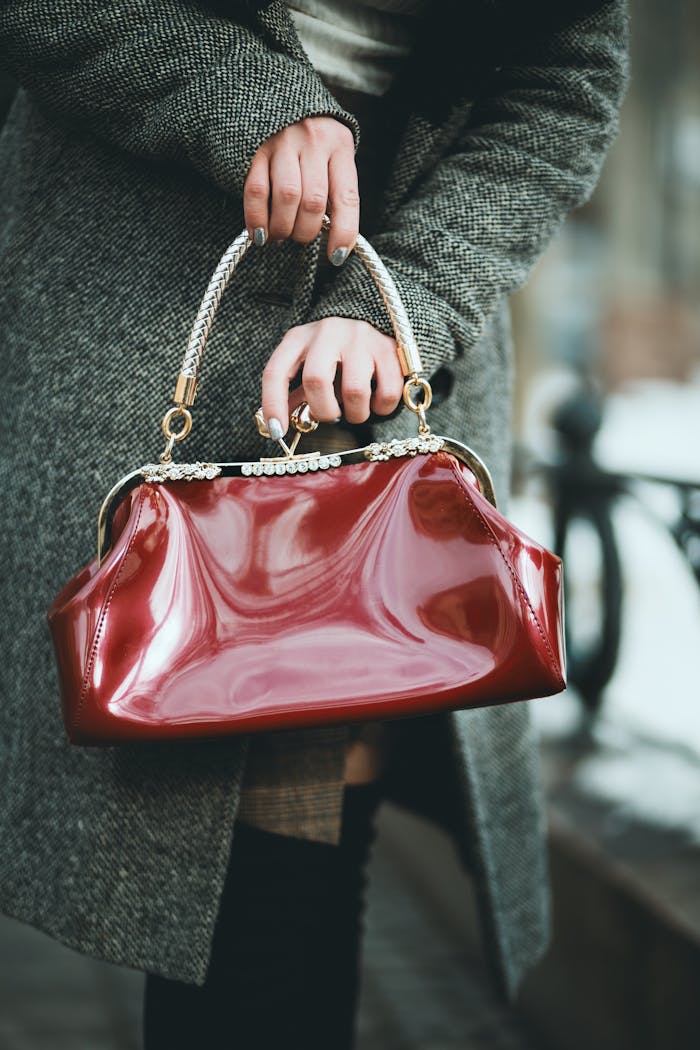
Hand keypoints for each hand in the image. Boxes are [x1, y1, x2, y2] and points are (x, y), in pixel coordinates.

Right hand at [243, 117, 358, 265]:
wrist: (274, 95)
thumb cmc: (310, 139)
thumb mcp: (332, 155)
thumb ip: (333, 188)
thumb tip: (333, 239)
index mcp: (340, 145)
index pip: (347, 198)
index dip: (343, 233)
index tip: (336, 257)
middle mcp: (313, 140)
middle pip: (314, 202)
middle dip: (306, 232)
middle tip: (299, 239)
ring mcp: (282, 141)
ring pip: (287, 197)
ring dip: (283, 228)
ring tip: (280, 237)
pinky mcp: (254, 148)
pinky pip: (256, 191)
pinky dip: (257, 219)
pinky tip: (260, 234)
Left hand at [261, 318, 403, 436]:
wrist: (373, 319)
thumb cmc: (334, 351)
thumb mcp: (307, 363)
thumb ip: (294, 393)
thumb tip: (275, 426)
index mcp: (299, 338)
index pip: (276, 372)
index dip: (273, 405)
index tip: (276, 431)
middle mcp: (327, 333)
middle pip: (316, 380)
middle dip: (323, 411)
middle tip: (332, 414)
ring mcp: (360, 338)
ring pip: (355, 391)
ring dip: (356, 414)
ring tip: (356, 410)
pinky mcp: (389, 348)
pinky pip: (387, 392)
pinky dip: (382, 408)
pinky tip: (377, 401)